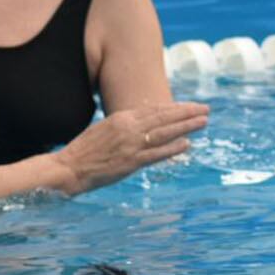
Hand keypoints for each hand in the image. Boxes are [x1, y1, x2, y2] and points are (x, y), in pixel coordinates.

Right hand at [54, 102, 209, 192]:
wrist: (69, 168)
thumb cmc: (85, 150)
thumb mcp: (105, 129)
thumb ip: (125, 123)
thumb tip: (143, 118)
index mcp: (121, 118)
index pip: (154, 109)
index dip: (175, 107)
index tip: (189, 106)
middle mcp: (128, 128)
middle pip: (163, 117)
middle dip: (187, 113)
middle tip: (205, 109)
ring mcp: (130, 145)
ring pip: (164, 132)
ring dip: (186, 127)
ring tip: (203, 122)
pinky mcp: (130, 162)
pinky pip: (156, 154)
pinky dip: (172, 149)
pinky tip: (187, 145)